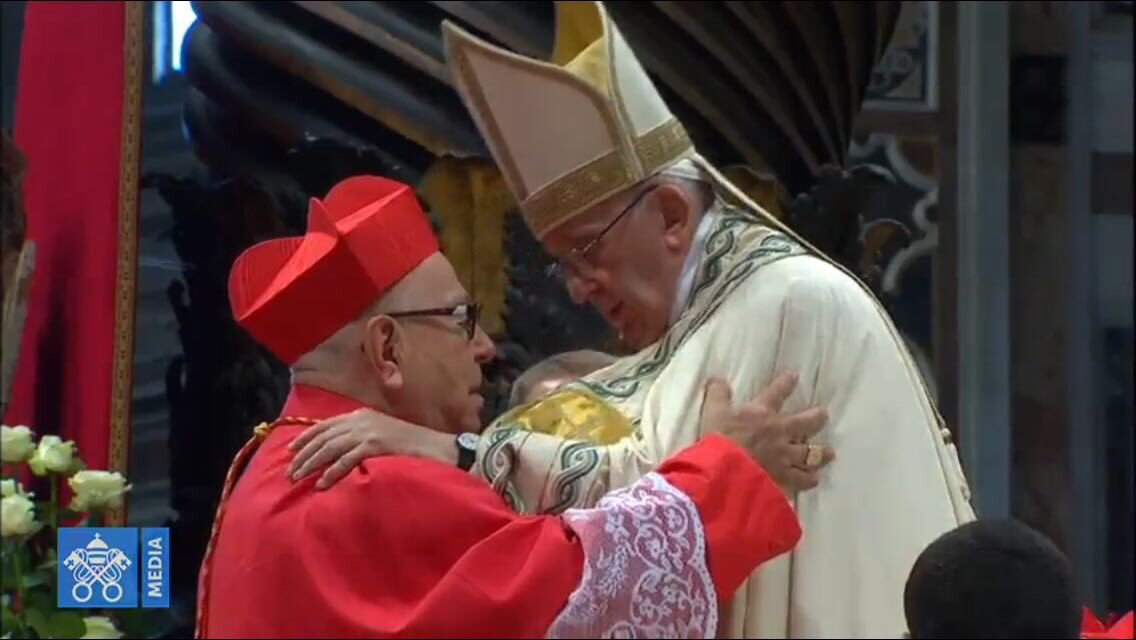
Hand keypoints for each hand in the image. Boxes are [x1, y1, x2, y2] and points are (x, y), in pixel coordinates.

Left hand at [286, 408, 455, 488]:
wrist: (436, 447)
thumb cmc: (409, 445)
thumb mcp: (380, 434)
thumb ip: (359, 437)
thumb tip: (336, 451)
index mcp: (361, 415)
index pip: (325, 425)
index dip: (306, 437)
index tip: (290, 450)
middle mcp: (361, 420)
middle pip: (324, 436)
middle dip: (304, 454)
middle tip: (290, 472)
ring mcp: (369, 431)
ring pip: (330, 447)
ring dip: (311, 464)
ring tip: (299, 478)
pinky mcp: (375, 445)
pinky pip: (347, 460)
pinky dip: (332, 472)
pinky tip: (322, 484)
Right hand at [699, 372, 833, 491]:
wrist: (726, 469)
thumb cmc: (720, 438)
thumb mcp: (713, 411)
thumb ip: (718, 394)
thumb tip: (716, 378)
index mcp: (762, 413)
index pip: (776, 393)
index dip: (785, 383)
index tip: (794, 375)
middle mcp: (779, 431)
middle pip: (804, 423)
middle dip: (816, 418)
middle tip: (824, 415)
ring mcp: (784, 455)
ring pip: (809, 453)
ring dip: (821, 453)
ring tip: (830, 453)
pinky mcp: (784, 476)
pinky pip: (800, 479)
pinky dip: (808, 480)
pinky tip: (814, 480)